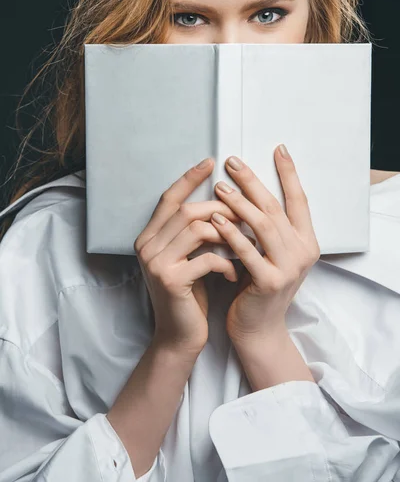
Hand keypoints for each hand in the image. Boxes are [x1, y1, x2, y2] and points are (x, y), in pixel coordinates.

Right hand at [134, 157, 239, 354]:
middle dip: (220, 208)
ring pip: (197, 229)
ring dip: (227, 233)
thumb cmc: (190, 294)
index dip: (189, 178)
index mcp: (149, 237)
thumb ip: (193, 233)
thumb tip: (222, 202)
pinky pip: (206, 258)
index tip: (211, 161)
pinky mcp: (171, 281)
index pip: (168, 198)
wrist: (180, 336)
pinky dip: (226, 262)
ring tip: (246, 241)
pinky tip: (236, 272)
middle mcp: (147, 246)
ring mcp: (156, 263)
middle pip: (186, 210)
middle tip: (245, 211)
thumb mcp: (188, 258)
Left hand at [209, 145, 319, 345]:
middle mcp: (303, 252)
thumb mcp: (271, 254)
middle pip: (276, 207)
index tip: (278, 148)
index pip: (300, 199)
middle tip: (232, 162)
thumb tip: (248, 190)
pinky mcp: (270, 281)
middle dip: (253, 181)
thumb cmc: (258, 286)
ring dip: (240, 202)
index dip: (289, 173)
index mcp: (307, 241)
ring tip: (220, 186)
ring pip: (263, 225)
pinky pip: (247, 250)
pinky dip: (231, 232)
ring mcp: (289, 267)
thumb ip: (268, 228)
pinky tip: (216, 218)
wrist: (258, 329)